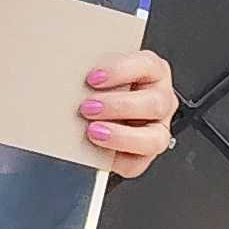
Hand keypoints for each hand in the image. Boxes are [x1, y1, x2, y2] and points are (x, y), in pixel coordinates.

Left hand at [79, 51, 178, 176]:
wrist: (97, 109)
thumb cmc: (99, 86)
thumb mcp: (99, 72)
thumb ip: (91, 71)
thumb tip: (68, 75)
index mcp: (152, 71)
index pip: (146, 65)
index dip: (120, 70)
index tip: (93, 77)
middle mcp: (160, 99)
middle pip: (154, 103)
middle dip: (118, 106)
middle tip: (88, 107)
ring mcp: (158, 128)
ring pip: (154, 138)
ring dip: (120, 136)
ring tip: (92, 131)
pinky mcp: (145, 154)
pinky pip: (137, 163)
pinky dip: (116, 160)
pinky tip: (97, 152)